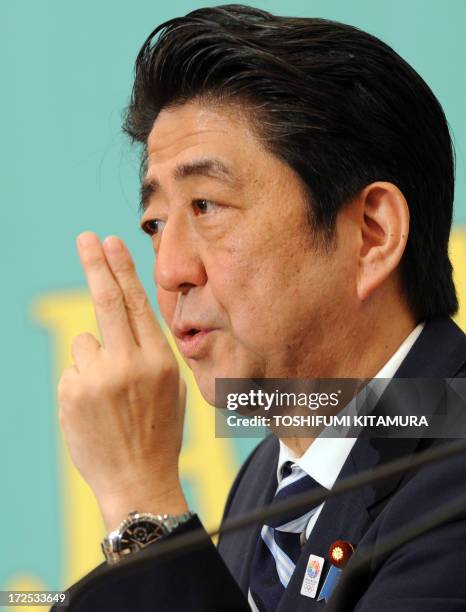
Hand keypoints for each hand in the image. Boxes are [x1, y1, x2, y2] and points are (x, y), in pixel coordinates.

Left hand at [58, 232, 187, 530]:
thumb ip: (149, 351)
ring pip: (85, 343)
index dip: (122, 269)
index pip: (137, 303)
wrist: (138, 480)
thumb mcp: (171, 387)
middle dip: (96, 264)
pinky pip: (73, 369)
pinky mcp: (72, 393)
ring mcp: (99, 378)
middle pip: (107, 301)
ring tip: (108, 397)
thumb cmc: (158, 431)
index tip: (111, 242)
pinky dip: (80, 383)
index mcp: (160, 359)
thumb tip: (118, 322)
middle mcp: (131, 363)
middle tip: (86, 238)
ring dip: (93, 359)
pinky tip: (95, 411)